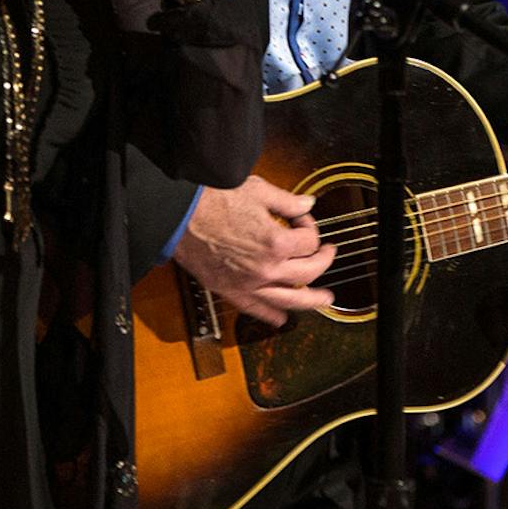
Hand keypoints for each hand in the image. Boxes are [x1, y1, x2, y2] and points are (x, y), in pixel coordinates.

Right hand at [174, 176, 337, 326]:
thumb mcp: (257, 191)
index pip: (309, 240)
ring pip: (290, 299)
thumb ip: (288, 201)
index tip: (300, 218)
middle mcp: (267, 268)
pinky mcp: (232, 292)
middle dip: (323, 260)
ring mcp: (250, 283)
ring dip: (311, 300)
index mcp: (275, 242)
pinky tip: (282, 318)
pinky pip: (257, 310)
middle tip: (328, 253)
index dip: (309, 225)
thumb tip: (307, 205)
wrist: (179, 216)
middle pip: (309, 271)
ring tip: (324, 299)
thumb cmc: (213, 201)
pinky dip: (272, 316)